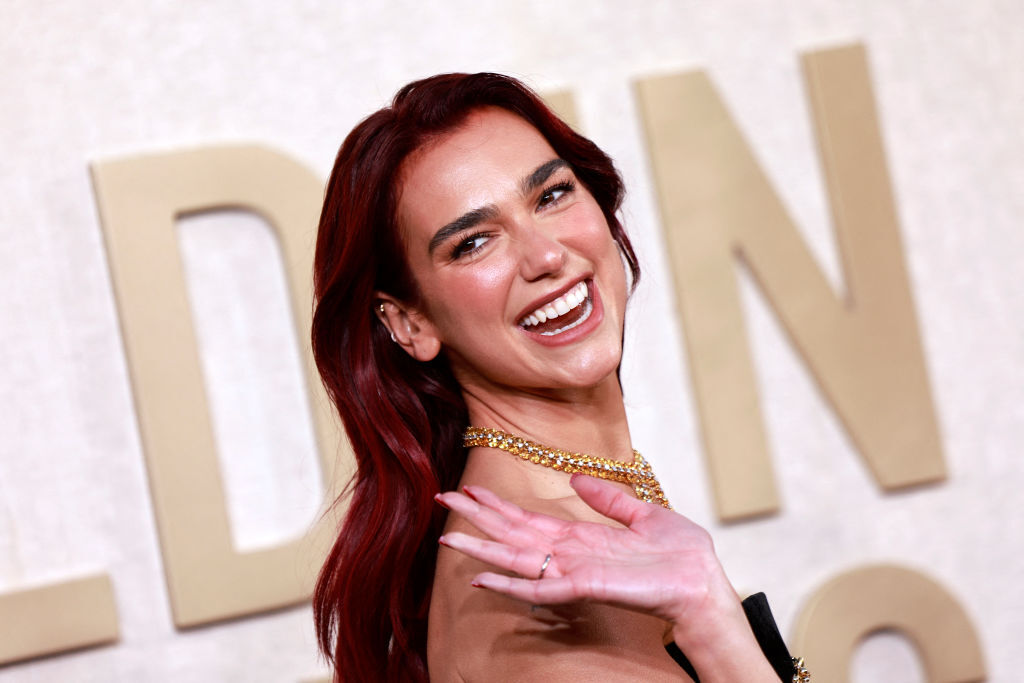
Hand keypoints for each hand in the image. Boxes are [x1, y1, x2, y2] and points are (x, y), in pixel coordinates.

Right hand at [435, 474, 736, 628]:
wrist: (702, 581)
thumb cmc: (679, 555)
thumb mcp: (641, 514)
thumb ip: (608, 499)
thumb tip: (576, 479)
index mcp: (581, 538)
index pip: (528, 520)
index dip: (498, 506)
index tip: (469, 489)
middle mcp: (569, 556)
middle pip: (512, 535)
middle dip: (477, 519)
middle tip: (441, 499)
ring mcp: (572, 573)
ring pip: (516, 560)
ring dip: (481, 549)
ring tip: (447, 537)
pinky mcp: (583, 587)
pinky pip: (537, 588)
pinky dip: (508, 582)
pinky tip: (481, 575)